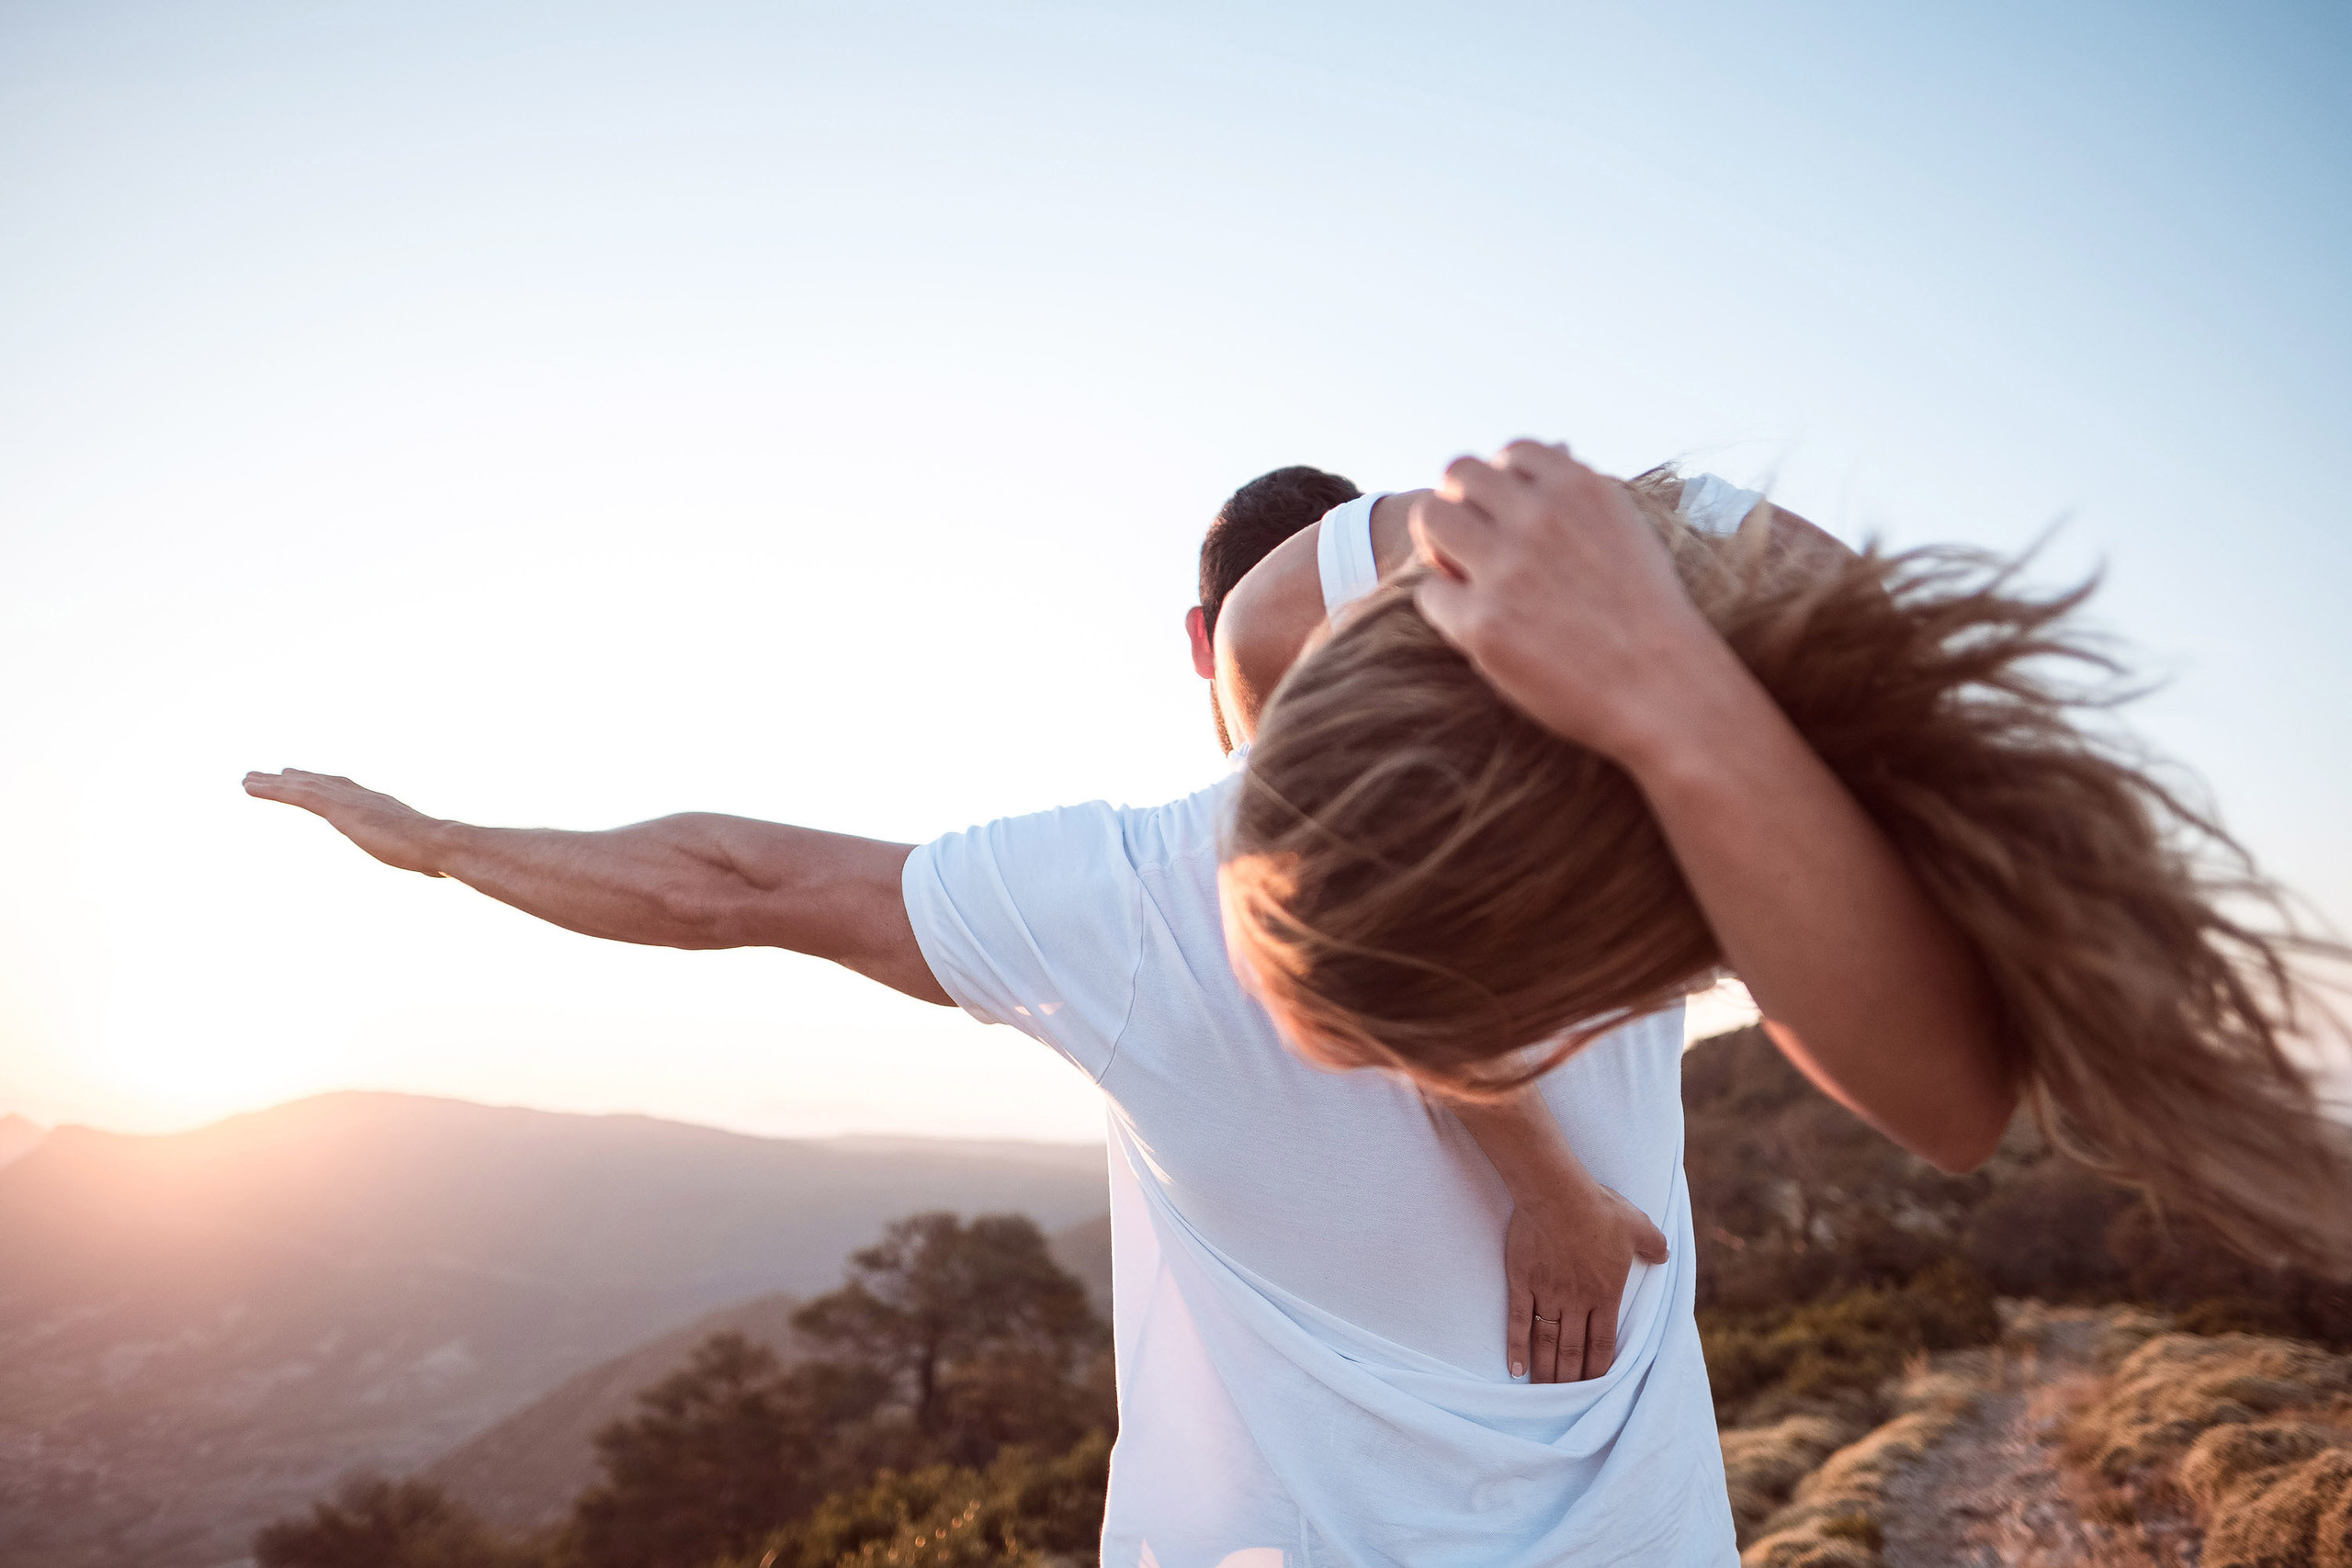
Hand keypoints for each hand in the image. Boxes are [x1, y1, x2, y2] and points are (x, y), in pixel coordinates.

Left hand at [244, 770, 447, 875]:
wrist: (436, 843)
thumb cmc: (435, 854)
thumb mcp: (423, 855)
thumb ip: (420, 857)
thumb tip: (434, 869)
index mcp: (381, 806)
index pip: (348, 791)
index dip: (327, 785)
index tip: (312, 781)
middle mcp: (362, 796)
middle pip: (322, 782)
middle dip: (297, 778)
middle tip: (273, 774)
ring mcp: (348, 800)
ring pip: (303, 786)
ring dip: (273, 782)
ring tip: (248, 779)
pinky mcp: (336, 808)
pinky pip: (296, 794)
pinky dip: (271, 789)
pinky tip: (250, 787)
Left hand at [1410, 440, 1736, 764]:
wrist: (1665, 691)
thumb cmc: (1645, 615)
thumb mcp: (1626, 530)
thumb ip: (1580, 494)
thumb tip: (1550, 449)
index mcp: (1578, 488)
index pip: (1511, 452)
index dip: (1504, 486)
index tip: (1512, 519)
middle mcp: (1539, 517)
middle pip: (1458, 473)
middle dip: (1460, 505)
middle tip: (1471, 546)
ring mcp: (1507, 568)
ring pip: (1429, 517)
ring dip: (1438, 545)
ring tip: (1463, 577)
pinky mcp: (1483, 623)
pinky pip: (1430, 592)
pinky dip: (1447, 607)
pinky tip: (1480, 626)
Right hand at [1506, 1184, 1669, 1382]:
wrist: (1556, 1193)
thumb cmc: (1598, 1208)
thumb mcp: (1638, 1224)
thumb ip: (1654, 1244)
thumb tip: (1665, 1255)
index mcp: (1605, 1293)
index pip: (1604, 1344)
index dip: (1599, 1369)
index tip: (1597, 1388)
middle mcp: (1576, 1301)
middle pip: (1573, 1350)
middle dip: (1572, 1379)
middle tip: (1567, 1401)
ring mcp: (1547, 1294)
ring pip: (1547, 1343)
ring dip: (1546, 1371)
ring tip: (1544, 1393)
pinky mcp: (1523, 1282)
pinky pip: (1520, 1322)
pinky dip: (1516, 1348)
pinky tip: (1515, 1369)